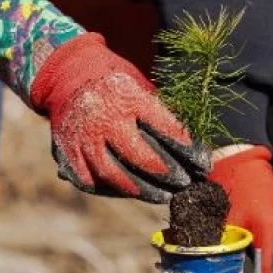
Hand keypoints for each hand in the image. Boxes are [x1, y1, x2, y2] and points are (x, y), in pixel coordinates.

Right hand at [30, 33, 209, 202]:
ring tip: (163, 196)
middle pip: (142, 157)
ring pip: (115, 175)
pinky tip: (131, 192)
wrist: (68, 76)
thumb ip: (162, 113)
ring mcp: (84, 139)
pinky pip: (91, 181)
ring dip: (143, 190)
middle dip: (168, 175)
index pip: (166, 129)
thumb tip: (192, 143)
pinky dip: (112, 190)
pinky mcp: (68, 154)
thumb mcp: (141, 86)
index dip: (189, 150)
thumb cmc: (116, 84)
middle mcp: (105, 120)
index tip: (205, 164)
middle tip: (185, 184)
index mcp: (128, 98)